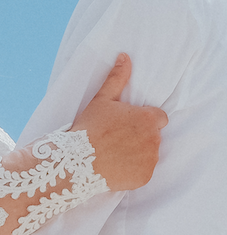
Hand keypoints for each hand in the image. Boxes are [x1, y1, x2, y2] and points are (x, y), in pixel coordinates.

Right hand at [73, 54, 167, 190]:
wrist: (76, 162)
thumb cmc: (88, 129)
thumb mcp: (101, 100)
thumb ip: (117, 78)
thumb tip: (125, 56)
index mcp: (148, 119)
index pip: (159, 118)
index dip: (144, 121)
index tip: (128, 125)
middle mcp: (154, 140)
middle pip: (154, 136)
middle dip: (141, 137)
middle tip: (117, 140)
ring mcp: (150, 160)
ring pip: (150, 154)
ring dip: (139, 154)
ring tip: (115, 154)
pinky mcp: (144, 178)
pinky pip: (143, 172)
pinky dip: (134, 171)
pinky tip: (117, 167)